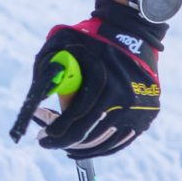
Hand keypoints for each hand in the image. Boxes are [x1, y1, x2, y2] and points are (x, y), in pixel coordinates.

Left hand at [13, 0, 162, 157]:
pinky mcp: (148, 114)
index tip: (41, 138)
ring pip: (105, 142)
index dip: (54, 131)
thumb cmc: (91, 38)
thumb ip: (46, 68)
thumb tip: (33, 103)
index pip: (74, 116)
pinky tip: (87, 146)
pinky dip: (102, 147)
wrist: (133, 32)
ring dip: (82, 148)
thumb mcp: (62, 42)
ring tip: (66, 146)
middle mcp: (123, 96)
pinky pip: (121, 141)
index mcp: (102, 79)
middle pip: (89, 134)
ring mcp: (139, 108)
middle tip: (48, 143)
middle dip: (64, 143)